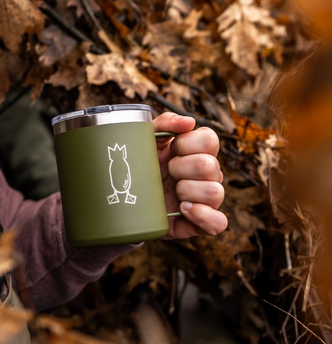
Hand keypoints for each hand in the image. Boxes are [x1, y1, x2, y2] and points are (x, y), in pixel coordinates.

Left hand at [153, 112, 227, 238]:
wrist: (128, 202)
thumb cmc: (142, 166)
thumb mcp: (147, 140)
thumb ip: (164, 123)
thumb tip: (188, 121)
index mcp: (198, 151)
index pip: (210, 139)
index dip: (186, 143)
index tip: (170, 149)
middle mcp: (208, 174)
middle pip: (209, 165)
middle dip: (179, 168)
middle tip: (166, 172)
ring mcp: (208, 199)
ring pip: (214, 192)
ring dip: (186, 190)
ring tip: (172, 192)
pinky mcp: (203, 223)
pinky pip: (218, 222)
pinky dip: (201, 215)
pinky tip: (182, 209)